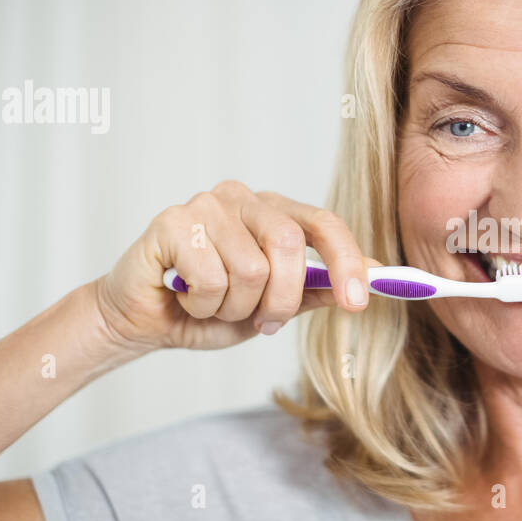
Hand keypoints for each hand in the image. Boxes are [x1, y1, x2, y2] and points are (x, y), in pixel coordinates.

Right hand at [92, 180, 378, 352]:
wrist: (145, 322)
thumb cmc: (209, 308)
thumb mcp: (273, 306)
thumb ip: (317, 288)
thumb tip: (376, 276)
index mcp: (274, 211)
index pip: (324, 224)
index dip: (347, 261)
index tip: (359, 304)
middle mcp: (243, 198)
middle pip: (290, 245)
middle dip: (281, 299)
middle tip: (261, 321)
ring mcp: (206, 205)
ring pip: (250, 268)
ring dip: (234, 307)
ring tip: (211, 304)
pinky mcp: (171, 221)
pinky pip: (209, 276)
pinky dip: (202, 303)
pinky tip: (184, 297)